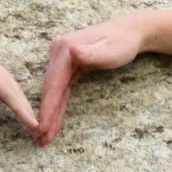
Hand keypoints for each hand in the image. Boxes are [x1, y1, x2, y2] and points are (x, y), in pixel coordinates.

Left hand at [0, 39, 41, 136]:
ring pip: (8, 83)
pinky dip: (9, 94)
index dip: (21, 108)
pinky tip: (14, 104)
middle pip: (12, 85)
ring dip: (20, 101)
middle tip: (38, 128)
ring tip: (30, 120)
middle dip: (26, 106)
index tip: (34, 125)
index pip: (7, 89)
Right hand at [37, 14, 151, 144]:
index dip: (47, 107)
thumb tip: (72, 51)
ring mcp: (62, 58)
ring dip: (50, 113)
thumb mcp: (111, 50)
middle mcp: (58, 51)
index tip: (42, 127)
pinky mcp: (68, 64)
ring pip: (54, 91)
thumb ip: (91, 54)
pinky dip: (58, 105)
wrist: (131, 32)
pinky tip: (54, 120)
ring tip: (45, 136)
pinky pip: (61, 88)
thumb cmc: (124, 42)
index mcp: (64, 49)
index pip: (53, 84)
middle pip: (50, 89)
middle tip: (40, 139)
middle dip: (46, 115)